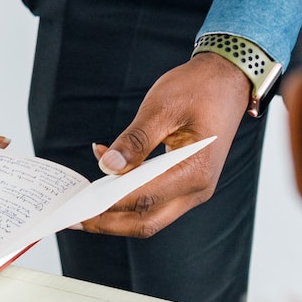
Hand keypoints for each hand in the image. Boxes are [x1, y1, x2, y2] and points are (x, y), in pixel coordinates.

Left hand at [80, 53, 250, 237]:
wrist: (228, 79)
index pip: (144, 199)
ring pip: (150, 213)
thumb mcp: (162, 107)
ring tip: (82, 203)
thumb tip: (108, 166)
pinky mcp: (186, 180)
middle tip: (73, 219)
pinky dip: (128, 192)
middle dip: (109, 222)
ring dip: (116, 211)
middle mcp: (197, 188)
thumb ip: (135, 140)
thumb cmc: (198, 89)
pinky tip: (106, 170)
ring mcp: (194, 187)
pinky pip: (155, 195)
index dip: (108, 207)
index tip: (78, 211)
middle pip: (147, 220)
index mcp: (194, 170)